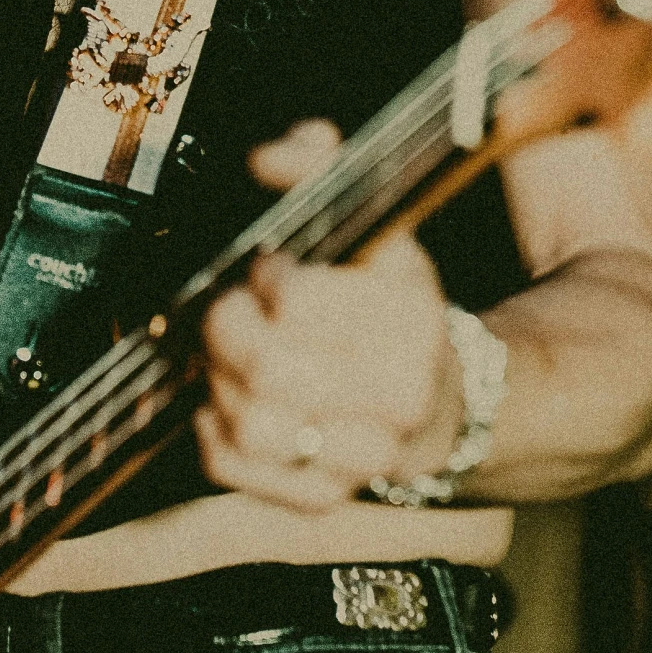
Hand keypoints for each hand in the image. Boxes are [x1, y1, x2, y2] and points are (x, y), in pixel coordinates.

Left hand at [195, 120, 455, 510]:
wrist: (440, 396)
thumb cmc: (385, 304)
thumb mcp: (368, 218)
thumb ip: (315, 166)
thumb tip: (271, 157)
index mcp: (411, 314)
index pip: (297, 302)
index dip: (266, 278)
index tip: (269, 270)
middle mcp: (400, 392)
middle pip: (268, 368)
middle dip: (228, 330)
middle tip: (227, 312)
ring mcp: (366, 454)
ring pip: (249, 422)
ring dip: (217, 381)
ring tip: (224, 358)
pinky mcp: (325, 495)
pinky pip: (234, 466)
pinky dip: (211, 428)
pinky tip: (225, 401)